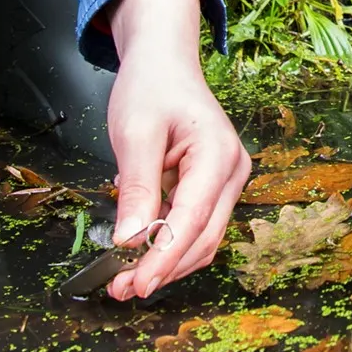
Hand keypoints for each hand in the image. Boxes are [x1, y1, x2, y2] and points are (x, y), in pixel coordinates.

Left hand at [102, 0, 249, 299]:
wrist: (164, 62)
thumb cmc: (150, 88)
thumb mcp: (134, 132)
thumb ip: (137, 186)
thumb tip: (131, 239)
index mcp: (217, 154)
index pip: (192, 220)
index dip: (164, 258)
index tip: (135, 284)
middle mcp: (231, 171)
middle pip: (203, 238)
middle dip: (163, 268)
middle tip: (120, 288)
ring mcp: (227, 181)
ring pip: (202, 239)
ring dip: (167, 263)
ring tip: (124, 279)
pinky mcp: (214, 187)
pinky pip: (195, 226)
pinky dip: (169, 246)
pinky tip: (139, 254)